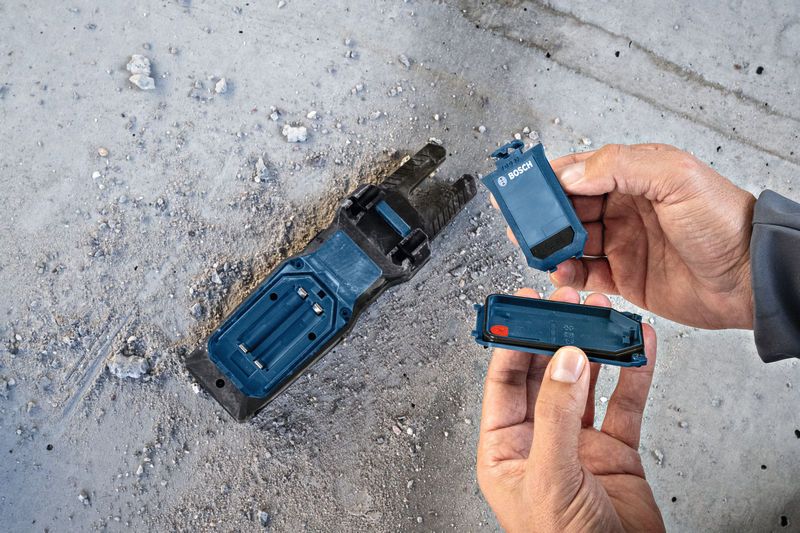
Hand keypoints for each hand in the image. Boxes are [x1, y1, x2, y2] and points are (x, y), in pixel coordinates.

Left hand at [477, 287, 662, 532]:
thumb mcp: (550, 476)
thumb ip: (556, 416)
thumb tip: (563, 359)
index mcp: (505, 449)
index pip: (504, 383)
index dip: (512, 342)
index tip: (522, 309)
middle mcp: (539, 440)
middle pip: (544, 373)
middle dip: (555, 335)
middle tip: (566, 303)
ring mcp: (578, 443)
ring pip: (585, 383)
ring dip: (594, 347)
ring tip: (603, 312)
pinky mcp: (615, 451)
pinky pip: (624, 404)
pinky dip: (633, 373)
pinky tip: (639, 346)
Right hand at [498, 144, 755, 328]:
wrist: (749, 279)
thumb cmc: (725, 223)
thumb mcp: (676, 177)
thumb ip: (621, 166)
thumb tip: (572, 175)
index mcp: (636, 177)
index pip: (583, 171)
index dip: (551, 177)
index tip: (525, 184)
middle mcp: (626, 208)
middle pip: (570, 207)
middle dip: (544, 213)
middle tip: (522, 221)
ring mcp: (623, 243)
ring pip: (572, 241)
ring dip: (551, 244)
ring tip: (537, 248)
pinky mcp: (625, 277)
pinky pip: (585, 274)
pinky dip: (568, 273)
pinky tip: (561, 271)